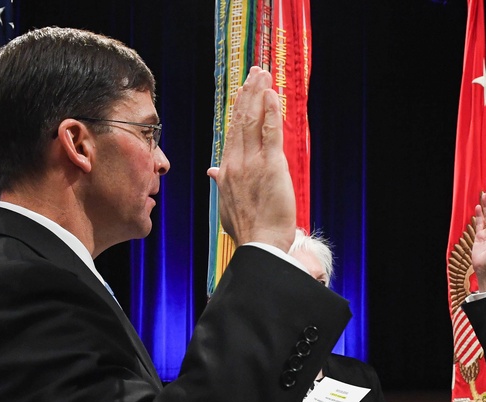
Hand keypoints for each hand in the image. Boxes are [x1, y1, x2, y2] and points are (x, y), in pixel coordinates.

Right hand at [207, 66, 295, 251]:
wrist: (258, 245)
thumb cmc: (247, 230)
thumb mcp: (227, 205)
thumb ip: (221, 184)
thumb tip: (213, 172)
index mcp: (227, 170)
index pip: (233, 132)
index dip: (238, 110)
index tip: (243, 93)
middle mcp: (236, 162)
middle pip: (241, 120)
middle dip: (248, 94)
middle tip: (255, 73)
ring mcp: (252, 163)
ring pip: (253, 121)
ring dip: (259, 94)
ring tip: (263, 75)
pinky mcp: (271, 166)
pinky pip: (270, 133)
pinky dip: (271, 112)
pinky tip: (273, 95)